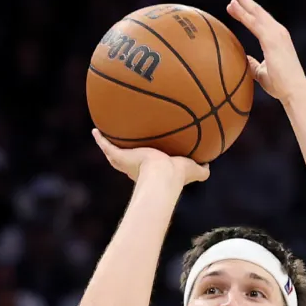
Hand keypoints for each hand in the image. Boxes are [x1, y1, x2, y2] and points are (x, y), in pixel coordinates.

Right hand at [92, 130, 208, 183]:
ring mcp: (127, 162)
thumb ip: (202, 169)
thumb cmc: (177, 175)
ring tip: (103, 135)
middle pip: (129, 159)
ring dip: (108, 146)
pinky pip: (106, 146)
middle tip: (125, 146)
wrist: (162, 175)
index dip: (147, 162)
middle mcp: (137, 167)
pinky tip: (95, 130)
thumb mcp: (193, 169)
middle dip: (127, 154)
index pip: (148, 166)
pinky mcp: (120, 157)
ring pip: (115, 153)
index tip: (147, 157)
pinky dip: (100, 139)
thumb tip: (210, 166)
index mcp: (152, 170)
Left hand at [223, 0, 305, 101]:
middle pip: (257, 10)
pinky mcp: (272, 39)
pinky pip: (253, 23)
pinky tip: (232, 6)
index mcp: (276, 38)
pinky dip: (242, 13)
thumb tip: (243, 59)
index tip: (232, 5)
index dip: (246, 10)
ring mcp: (276, 33)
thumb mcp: (262, 73)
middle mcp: (278, 31)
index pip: (259, 19)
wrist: (294, 91)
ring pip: (255, 12)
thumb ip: (253, 64)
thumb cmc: (281, 85)